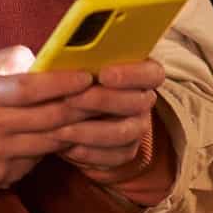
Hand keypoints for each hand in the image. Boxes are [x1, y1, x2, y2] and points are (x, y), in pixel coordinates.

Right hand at [0, 47, 94, 190]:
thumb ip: (14, 60)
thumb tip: (51, 59)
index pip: (27, 88)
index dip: (61, 83)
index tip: (88, 76)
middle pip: (46, 118)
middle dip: (82, 106)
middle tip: (107, 95)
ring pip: (49, 142)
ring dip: (78, 129)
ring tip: (100, 116)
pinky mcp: (1, 175)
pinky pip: (39, 160)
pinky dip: (60, 148)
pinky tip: (76, 136)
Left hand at [55, 57, 164, 174]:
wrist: (65, 113)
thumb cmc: (73, 80)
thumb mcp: (77, 65)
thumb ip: (81, 61)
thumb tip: (66, 55)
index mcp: (141, 74)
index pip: (152, 73)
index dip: (132, 74)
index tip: (103, 74)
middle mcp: (143, 101)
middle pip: (137, 103)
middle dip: (102, 101)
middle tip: (71, 99)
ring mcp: (136, 128)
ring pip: (124, 134)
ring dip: (90, 132)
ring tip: (60, 129)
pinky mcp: (124, 152)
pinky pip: (113, 157)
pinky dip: (89, 154)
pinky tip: (67, 147)